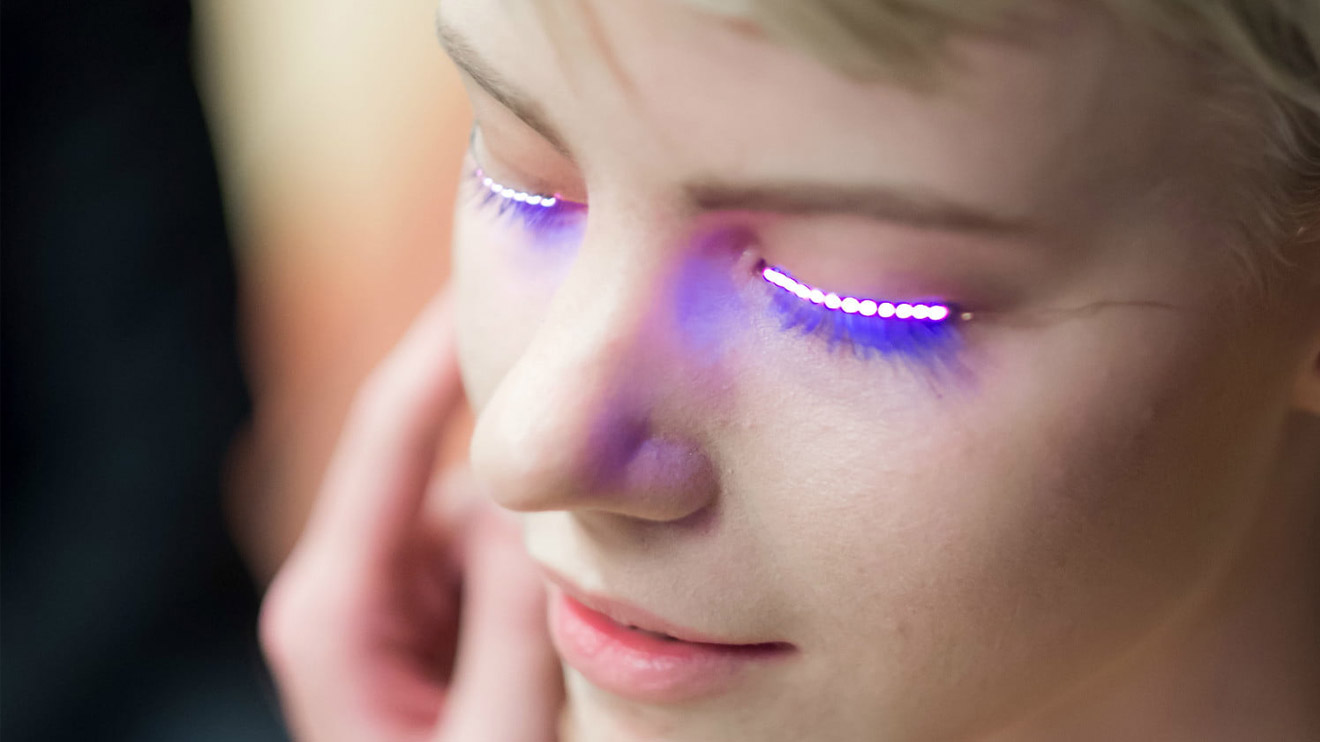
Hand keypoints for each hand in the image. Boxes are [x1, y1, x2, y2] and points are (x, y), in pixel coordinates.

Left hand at [260, 294, 563, 740]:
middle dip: (531, 514)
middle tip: (602, 561)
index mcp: (334, 607)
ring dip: (540, 573)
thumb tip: (545, 501)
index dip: (439, 347)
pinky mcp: (427, 626)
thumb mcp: (489, 736)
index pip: (390, 433)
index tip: (491, 274)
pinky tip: (547, 667)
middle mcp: (352, 589)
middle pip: (464, 484)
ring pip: (493, 529)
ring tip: (557, 665)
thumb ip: (517, 621)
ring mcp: (391, 606)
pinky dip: (538, 594)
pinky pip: (497, 569)